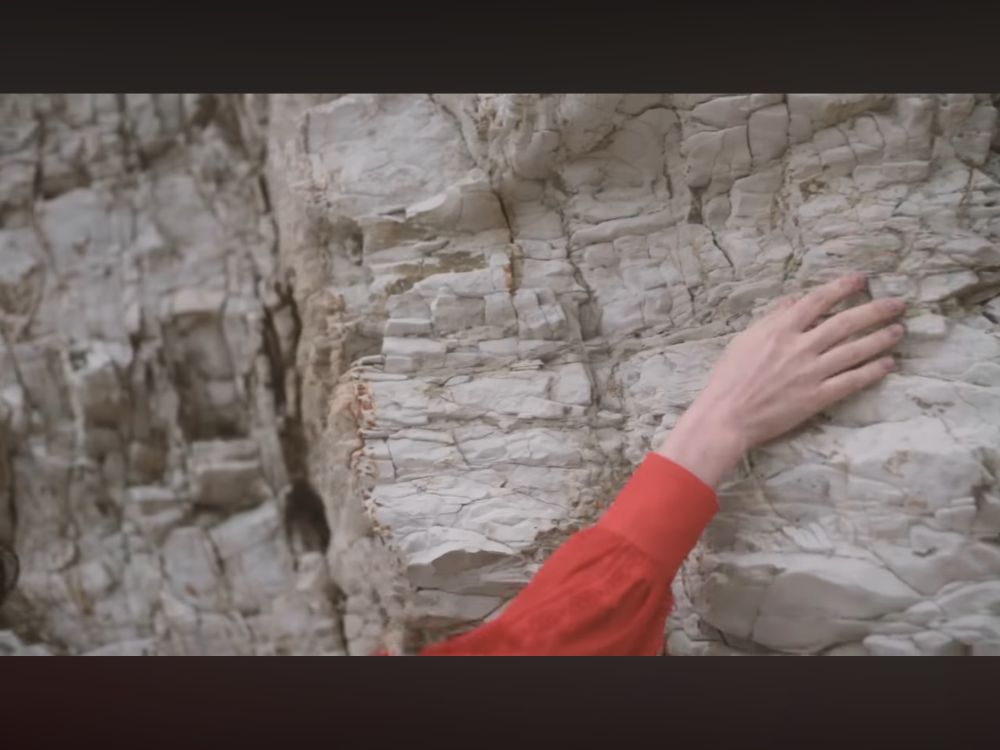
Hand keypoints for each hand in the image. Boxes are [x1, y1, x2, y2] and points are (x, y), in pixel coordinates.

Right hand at [656, 272, 904, 486]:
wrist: (727, 416)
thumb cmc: (729, 378)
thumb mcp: (745, 340)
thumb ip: (772, 319)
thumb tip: (795, 300)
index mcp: (780, 330)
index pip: (817, 301)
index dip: (842, 288)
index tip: (861, 280)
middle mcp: (799, 347)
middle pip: (845, 323)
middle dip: (874, 311)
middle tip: (898, 304)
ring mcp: (810, 373)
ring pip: (854, 351)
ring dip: (880, 339)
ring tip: (899, 331)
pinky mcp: (816, 397)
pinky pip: (851, 381)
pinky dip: (872, 371)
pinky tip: (888, 363)